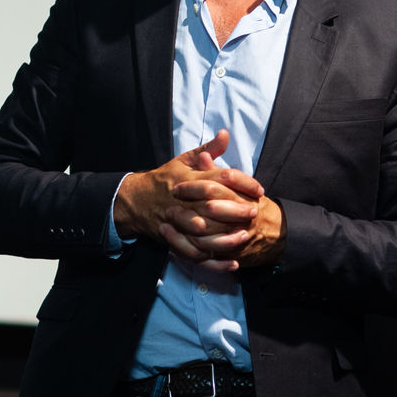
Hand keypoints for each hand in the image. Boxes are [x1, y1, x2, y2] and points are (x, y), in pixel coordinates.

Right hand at [115, 130, 281, 271]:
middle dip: (236, 210)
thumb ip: (208, 149)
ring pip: (204, 233)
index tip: (259, 189)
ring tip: (245, 237)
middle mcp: (184, 201)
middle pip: (214, 205)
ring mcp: (178, 222)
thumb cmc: (166, 178)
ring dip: (226, 237)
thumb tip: (225, 134)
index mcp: (189, 179)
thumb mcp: (185, 160)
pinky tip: (232, 262)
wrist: (137, 200)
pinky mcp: (175, 240)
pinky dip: (214, 261)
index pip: (220, 178)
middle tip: (255, 212)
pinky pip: (195, 254)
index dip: (242, 182)